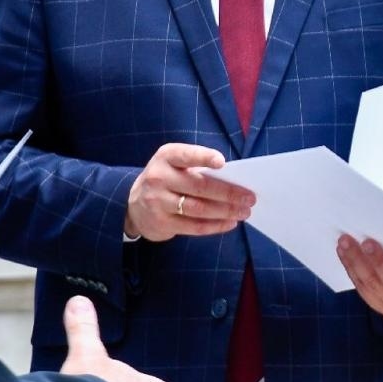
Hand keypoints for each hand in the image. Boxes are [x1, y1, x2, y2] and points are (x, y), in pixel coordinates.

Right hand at [124, 143, 254, 242]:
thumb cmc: (165, 179)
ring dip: (225, 211)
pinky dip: (215, 225)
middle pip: (199, 186)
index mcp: (166, 157)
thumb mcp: (173, 165)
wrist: (133, 204)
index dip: (203, 157)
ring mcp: (158, 202)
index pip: (186, 155)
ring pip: (198, 208)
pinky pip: (194, 226)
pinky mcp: (162, 223)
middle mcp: (159, 178)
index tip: (222, 162)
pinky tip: (229, 223)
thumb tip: (233, 179)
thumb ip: (196, 167)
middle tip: (249, 197)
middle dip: (228, 193)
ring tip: (244, 212)